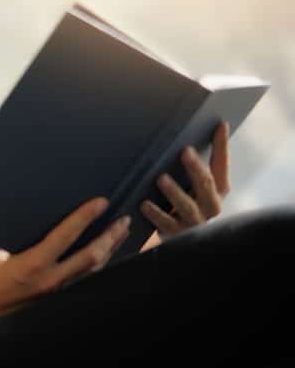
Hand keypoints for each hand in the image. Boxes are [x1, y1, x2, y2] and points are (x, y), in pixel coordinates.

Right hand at [0, 197, 130, 323]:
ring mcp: (56, 293)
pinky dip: (96, 264)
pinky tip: (102, 255)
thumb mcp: (4, 254)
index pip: (65, 236)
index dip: (85, 217)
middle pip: (91, 256)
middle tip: (123, 220)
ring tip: (120, 233)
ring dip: (108, 250)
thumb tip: (52, 227)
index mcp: (32, 264)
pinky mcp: (57, 300)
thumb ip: (29, 244)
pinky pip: (83, 279)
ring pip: (93, 270)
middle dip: (110, 237)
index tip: (100, 202)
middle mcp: (49, 280)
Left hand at [140, 122, 230, 238]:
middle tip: (185, 152)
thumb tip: (191, 134)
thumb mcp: (194, 186)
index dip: (222, 147)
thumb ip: (194, 166)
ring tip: (162, 178)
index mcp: (217, 192)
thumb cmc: (185, 204)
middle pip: (207, 186)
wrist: (181, 242)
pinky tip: (144, 204)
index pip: (222, 166)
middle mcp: (210, 207)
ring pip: (187, 206)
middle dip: (196, 169)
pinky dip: (155, 214)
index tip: (219, 125)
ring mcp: (194, 223)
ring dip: (175, 192)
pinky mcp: (177, 235)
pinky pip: (166, 224)